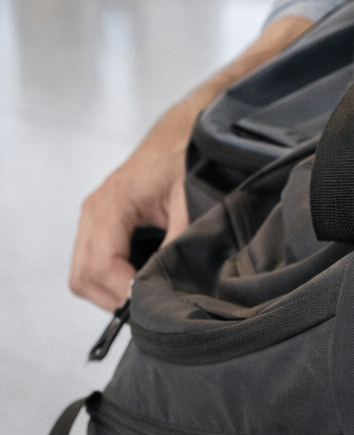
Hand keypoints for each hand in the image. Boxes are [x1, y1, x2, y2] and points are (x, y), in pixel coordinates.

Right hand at [69, 13, 314, 310]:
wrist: (185, 128)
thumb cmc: (188, 155)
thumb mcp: (190, 198)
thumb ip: (180, 239)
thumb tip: (173, 282)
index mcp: (112, 202)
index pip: (100, 266)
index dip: (124, 292)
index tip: (151, 302)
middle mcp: (94, 211)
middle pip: (83, 277)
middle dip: (113, 298)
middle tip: (148, 306)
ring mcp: (93, 217)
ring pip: (83, 275)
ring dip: (110, 292)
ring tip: (146, 294)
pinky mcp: (100, 222)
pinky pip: (91, 263)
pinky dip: (109, 280)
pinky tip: (139, 279)